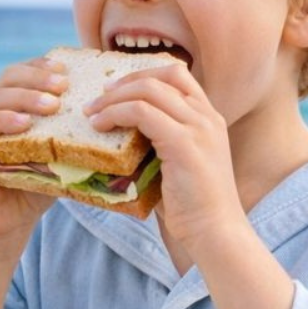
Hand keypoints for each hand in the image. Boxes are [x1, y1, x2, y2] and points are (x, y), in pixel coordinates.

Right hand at [0, 55, 68, 247]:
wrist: (5, 225)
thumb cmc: (34, 191)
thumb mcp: (57, 159)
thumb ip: (70, 137)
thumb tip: (106, 120)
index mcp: (11, 107)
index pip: (23, 74)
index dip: (42, 66)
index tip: (67, 69)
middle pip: (9, 78)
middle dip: (38, 77)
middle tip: (64, 85)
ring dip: (26, 98)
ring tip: (52, 105)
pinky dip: (2, 120)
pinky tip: (23, 123)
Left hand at [82, 61, 244, 259]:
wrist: (215, 233)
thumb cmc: (193, 209)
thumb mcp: (178, 166)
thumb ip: (159, 145)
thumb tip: (120, 137)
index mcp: (210, 119)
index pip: (177, 75)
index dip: (144, 76)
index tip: (117, 92)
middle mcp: (207, 117)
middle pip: (163, 75)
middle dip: (125, 82)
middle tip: (98, 100)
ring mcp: (198, 127)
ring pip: (148, 90)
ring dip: (113, 98)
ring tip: (92, 114)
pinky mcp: (183, 143)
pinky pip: (141, 112)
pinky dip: (115, 114)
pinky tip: (100, 126)